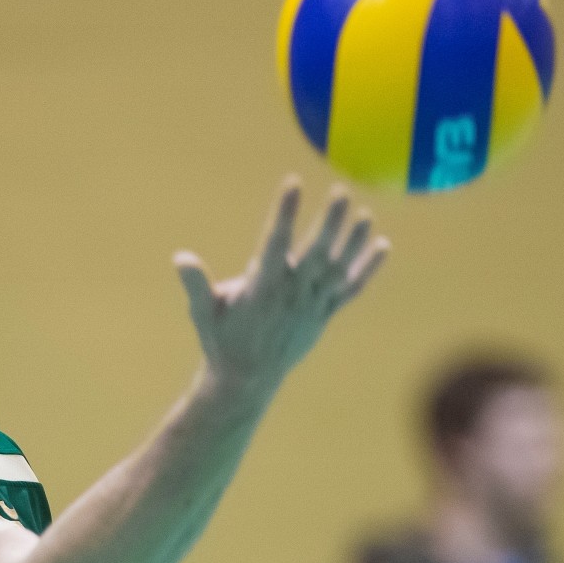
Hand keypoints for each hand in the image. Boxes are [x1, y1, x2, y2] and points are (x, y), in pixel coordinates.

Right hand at [174, 178, 388, 391]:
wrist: (246, 379)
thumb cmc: (221, 339)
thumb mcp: (203, 312)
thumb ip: (196, 284)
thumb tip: (180, 258)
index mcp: (261, 288)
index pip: (275, 243)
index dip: (285, 212)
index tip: (293, 183)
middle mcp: (291, 296)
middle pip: (315, 255)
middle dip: (330, 223)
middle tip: (342, 192)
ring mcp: (311, 307)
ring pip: (337, 270)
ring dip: (353, 242)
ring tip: (367, 215)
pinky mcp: (323, 316)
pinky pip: (349, 290)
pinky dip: (367, 269)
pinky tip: (382, 246)